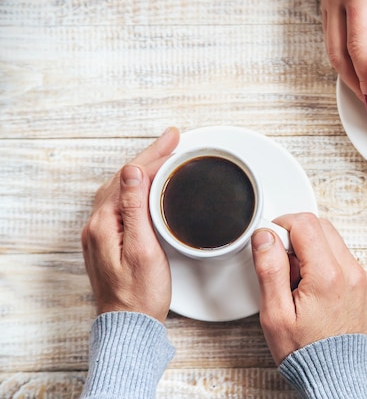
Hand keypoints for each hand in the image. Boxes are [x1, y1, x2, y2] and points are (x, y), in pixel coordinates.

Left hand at [81, 127, 179, 322]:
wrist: (129, 324)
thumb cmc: (140, 294)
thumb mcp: (143, 249)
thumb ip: (135, 209)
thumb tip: (131, 172)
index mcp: (104, 223)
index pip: (130, 176)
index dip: (154, 156)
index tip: (173, 140)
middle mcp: (97, 225)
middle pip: (124, 178)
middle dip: (149, 157)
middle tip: (172, 141)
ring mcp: (101, 232)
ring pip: (121, 188)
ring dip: (143, 169)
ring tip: (164, 157)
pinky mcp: (109, 240)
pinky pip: (121, 202)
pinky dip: (137, 187)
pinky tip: (147, 185)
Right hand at [251, 213, 366, 363]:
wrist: (339, 380)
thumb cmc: (307, 355)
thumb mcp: (275, 316)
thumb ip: (270, 270)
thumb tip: (266, 237)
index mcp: (328, 277)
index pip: (305, 224)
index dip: (283, 226)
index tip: (274, 242)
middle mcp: (354, 275)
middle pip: (323, 228)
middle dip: (299, 238)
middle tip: (287, 269)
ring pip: (337, 245)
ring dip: (316, 255)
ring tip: (304, 288)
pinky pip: (350, 264)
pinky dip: (333, 270)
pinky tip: (323, 296)